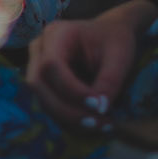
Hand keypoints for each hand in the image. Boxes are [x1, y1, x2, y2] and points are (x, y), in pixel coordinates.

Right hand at [26, 4, 148, 127]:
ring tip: (102, 124)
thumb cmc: (114, 40)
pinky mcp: (45, 85)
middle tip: (98, 122)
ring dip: (70, 119)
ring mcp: (38, 67)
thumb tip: (99, 109)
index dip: (71, 89)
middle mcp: (40, 49)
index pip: (51, 65)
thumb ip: (110, 81)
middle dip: (67, 110)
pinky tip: (95, 122)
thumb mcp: (119, 56)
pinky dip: (72, 120)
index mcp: (56, 34)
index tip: (98, 105)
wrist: (111, 35)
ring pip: (43, 100)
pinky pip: (52, 107)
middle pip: (39, 85)